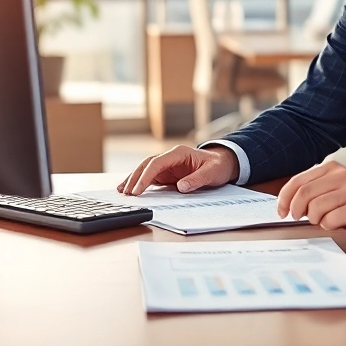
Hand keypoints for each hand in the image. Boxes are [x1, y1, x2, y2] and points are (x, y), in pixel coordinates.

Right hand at [117, 144, 239, 195]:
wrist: (223, 163)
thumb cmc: (218, 166)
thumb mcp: (212, 173)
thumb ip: (197, 179)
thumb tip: (180, 187)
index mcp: (179, 153)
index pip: (156, 163)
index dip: (146, 176)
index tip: (138, 189)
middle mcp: (170, 157)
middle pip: (147, 165)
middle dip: (135, 178)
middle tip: (126, 192)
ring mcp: (167, 165)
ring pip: (146, 169)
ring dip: (134, 179)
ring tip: (122, 191)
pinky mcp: (167, 173)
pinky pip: (151, 177)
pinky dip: (140, 182)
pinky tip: (132, 190)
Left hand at [276, 162, 345, 237]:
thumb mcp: (335, 188)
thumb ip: (315, 191)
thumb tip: (288, 204)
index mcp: (331, 168)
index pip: (298, 181)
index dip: (284, 198)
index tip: (282, 211)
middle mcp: (341, 175)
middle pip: (304, 194)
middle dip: (297, 210)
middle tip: (299, 219)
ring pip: (316, 208)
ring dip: (316, 220)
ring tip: (327, 220)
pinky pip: (332, 220)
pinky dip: (330, 226)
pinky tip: (340, 223)